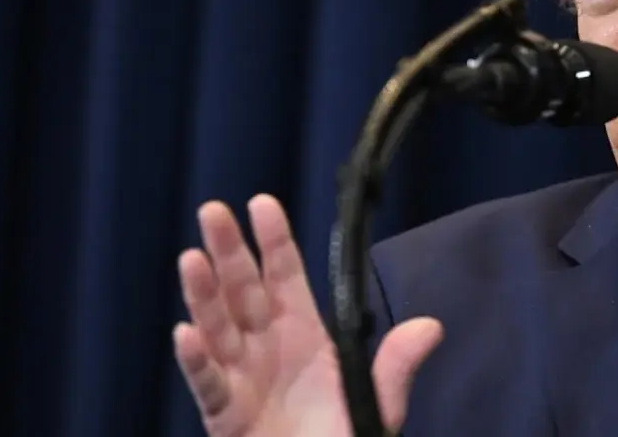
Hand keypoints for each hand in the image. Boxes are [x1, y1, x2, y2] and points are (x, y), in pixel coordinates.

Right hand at [173, 194, 443, 436]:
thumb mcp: (375, 402)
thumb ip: (395, 365)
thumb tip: (431, 326)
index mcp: (303, 334)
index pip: (285, 277)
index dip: (274, 241)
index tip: (262, 203)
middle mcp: (266, 348)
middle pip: (244, 291)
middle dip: (228, 252)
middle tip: (213, 210)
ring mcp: (242, 379)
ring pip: (218, 329)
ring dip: (203, 295)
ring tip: (191, 259)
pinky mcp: (225, 416)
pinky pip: (209, 386)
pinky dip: (197, 361)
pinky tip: (186, 333)